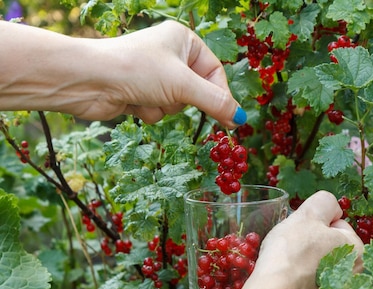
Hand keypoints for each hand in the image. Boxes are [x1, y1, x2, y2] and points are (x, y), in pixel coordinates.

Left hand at [0, 20, 244, 126]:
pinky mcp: (141, 92)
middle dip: (184, 99)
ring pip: (178, 103)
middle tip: (174, 98)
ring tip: (147, 95)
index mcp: (184, 40)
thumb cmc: (138, 70)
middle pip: (197, 90)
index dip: (220, 95)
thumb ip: (216, 102)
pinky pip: (160, 110)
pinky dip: (150, 111)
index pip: (216, 72)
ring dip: (165, 106)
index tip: (229, 120)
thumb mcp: (184, 85)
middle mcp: (170, 55)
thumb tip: (241, 119)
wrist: (88, 79)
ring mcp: (154, 74)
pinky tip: (133, 102)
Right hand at [249, 190, 363, 288]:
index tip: (304, 231)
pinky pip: (308, 276)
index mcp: (358, 250)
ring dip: (304, 256)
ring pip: (317, 258)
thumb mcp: (311, 212)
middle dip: (312, 240)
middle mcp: (354, 272)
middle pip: (328, 242)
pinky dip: (299, 272)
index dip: (317, 222)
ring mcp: (336, 288)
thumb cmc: (294, 249)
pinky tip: (289, 273)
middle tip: (296, 244)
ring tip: (290, 258)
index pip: (337, 223)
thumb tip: (331, 210)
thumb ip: (325, 202)